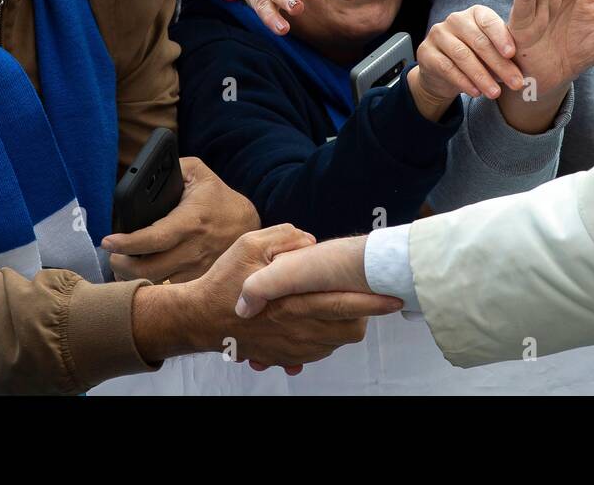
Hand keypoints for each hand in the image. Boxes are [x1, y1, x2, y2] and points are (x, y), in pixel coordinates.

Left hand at [102, 158, 258, 283]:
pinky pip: (170, 293)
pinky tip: (143, 277)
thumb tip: (143, 174)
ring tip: (123, 268)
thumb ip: (172, 168)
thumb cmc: (218, 197)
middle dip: (121, 266)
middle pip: (149, 270)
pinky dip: (152, 288)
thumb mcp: (198, 173)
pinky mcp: (201, 282)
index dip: (126, 243)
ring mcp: (199, 269)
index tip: (108, 242)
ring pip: (157, 287)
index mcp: (190, 221)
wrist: (247, 223)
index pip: (153, 239)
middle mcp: (194, 249)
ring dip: (133, 280)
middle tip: (113, 256)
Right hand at [144, 226, 397, 371]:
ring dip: (344, 325)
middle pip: (350, 330)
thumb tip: (310, 241)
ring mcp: (293, 347)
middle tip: (362, 295)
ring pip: (337, 342)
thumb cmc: (223, 282)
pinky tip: (315, 319)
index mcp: (292, 302)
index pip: (343, 304)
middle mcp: (298, 329)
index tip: (394, 296)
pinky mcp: (285, 356)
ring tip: (336, 303)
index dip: (373, 302)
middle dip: (363, 314)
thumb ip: (284, 238)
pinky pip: (319, 351)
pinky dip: (324, 337)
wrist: (199, 320)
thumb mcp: (249, 245)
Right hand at [412, 6, 523, 108]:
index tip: (513, 54)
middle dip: (499, 64)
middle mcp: (455, 19)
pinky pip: (446, 68)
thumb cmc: (476, 59)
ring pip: (462, 55)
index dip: (501, 37)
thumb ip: (505, 57)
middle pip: (478, 41)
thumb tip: (523, 73)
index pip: (489, 21)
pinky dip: (463, 81)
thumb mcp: (492, 54)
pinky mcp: (426, 52)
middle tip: (515, 83)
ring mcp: (438, 34)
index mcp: (475, 14)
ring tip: (495, 93)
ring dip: (482, 76)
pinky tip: (475, 93)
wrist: (442, 73)